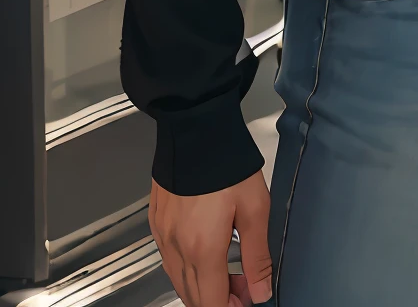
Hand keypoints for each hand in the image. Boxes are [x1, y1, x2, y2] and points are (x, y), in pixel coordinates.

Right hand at [149, 171, 271, 305]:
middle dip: (218, 300)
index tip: (246, 301)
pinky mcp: (157, 221)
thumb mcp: (255, 208)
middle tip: (242, 287)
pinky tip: (202, 254)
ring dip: (201, 286)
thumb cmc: (227, 163)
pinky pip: (168, 258)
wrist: (196, 128)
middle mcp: (176, 247)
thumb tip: (260, 291)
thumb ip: (257, 256)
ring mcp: (163, 234)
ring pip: (178, 280)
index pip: (212, 303)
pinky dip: (185, 267)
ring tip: (227, 271)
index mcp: (202, 249)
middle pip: (193, 296)